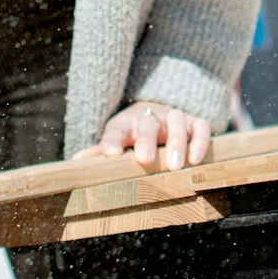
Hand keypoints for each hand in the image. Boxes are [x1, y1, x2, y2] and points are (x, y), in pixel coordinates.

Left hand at [73, 102, 211, 170]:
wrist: (159, 112)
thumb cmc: (134, 135)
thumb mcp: (117, 140)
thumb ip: (101, 151)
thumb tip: (76, 163)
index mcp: (126, 124)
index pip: (116, 130)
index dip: (112, 141)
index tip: (110, 153)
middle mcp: (151, 118)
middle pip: (148, 125)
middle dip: (146, 141)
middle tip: (145, 159)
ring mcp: (174, 118)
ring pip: (177, 124)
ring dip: (177, 143)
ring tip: (175, 166)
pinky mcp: (195, 122)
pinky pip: (201, 128)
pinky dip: (200, 142)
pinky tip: (196, 159)